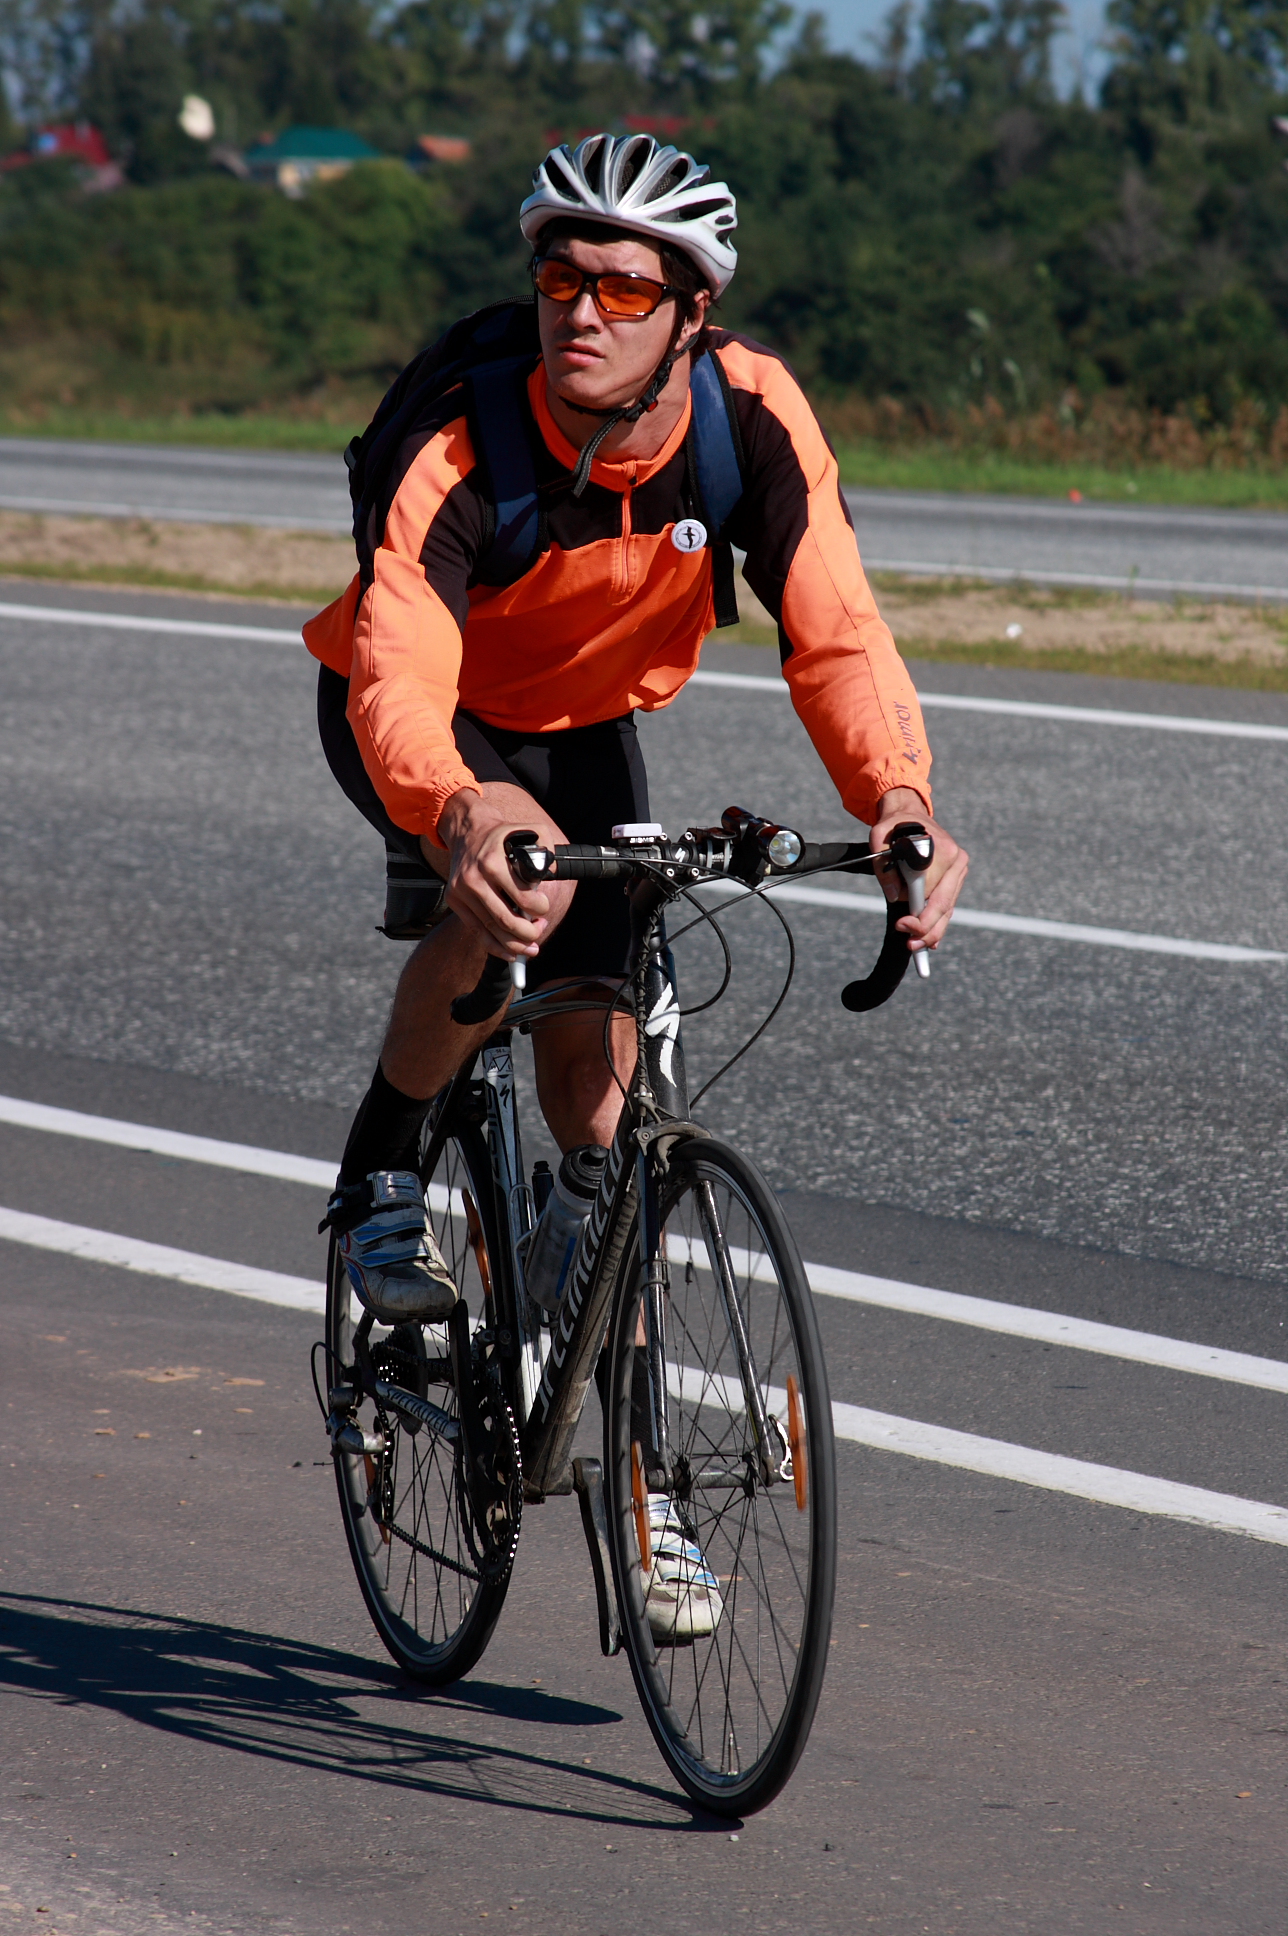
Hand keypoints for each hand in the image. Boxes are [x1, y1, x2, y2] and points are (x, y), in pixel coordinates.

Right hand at [432, 784, 573, 959]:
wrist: (467, 829)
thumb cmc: (502, 834)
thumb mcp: (529, 831)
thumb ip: (547, 850)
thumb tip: (554, 873)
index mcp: (492, 863)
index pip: (521, 898)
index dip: (538, 909)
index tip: (543, 908)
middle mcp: (473, 879)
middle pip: (505, 920)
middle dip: (529, 933)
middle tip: (540, 928)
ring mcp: (461, 892)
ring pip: (492, 930)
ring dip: (515, 944)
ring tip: (531, 947)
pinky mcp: (455, 901)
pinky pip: (477, 931)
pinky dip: (496, 947)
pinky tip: (512, 953)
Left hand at [868, 788, 967, 957]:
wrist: (910, 815)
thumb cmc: (894, 826)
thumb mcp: (878, 838)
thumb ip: (884, 866)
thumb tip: (894, 895)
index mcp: (940, 849)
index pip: (930, 890)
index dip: (918, 913)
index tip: (903, 926)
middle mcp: (956, 860)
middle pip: (943, 904)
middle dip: (926, 928)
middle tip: (910, 944)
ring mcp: (959, 870)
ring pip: (947, 909)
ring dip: (933, 931)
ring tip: (917, 947)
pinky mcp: (956, 879)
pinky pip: (948, 905)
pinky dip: (939, 923)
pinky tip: (931, 941)